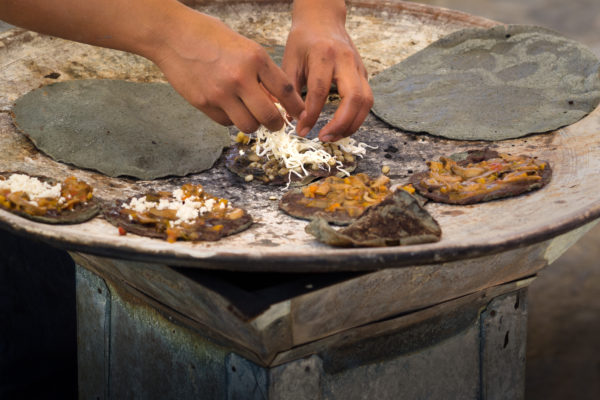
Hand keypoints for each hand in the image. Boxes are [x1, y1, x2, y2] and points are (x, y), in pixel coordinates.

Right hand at [151, 8, 304, 132]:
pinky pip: (226, 122)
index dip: (295, 107)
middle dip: (276, 124)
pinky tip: (228, 107)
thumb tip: (276, 100)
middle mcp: (240, 77)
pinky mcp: (204, 103)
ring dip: (253, 124)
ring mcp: (221, 93)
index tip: (299, 113)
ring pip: (248, 125)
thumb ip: (260, 71)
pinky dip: (231, 119)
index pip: (286, 90)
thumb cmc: (209, 36)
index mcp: (255, 57)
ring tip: (250, 115)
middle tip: (275, 124)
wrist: (172, 34)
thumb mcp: (243, 46)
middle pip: (269, 116)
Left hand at [282, 0, 372, 141]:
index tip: (301, 130)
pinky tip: (342, 128)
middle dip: (340, 123)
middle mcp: (346, 61)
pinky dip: (356, 118)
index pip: (320, 90)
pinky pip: (366, 101)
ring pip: (365, 102)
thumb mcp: (290, 60)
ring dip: (352, 124)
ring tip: (333, 137)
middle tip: (323, 137)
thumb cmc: (303, 40)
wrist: (322, 20)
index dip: (311, 114)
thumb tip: (288, 119)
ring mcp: (359, 68)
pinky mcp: (364, 75)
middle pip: (353, 97)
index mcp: (324, 55)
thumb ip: (289, 89)